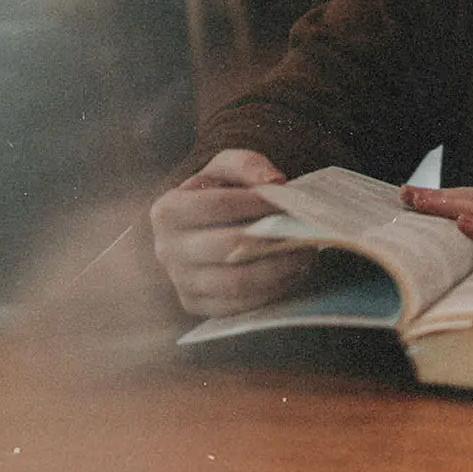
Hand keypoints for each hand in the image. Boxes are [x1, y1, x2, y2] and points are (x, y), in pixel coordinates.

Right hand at [150, 149, 315, 316]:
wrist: (200, 229)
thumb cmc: (216, 194)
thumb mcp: (225, 168)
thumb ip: (247, 165)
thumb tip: (274, 183)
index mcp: (168, 211)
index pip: (218, 206)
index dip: (257, 204)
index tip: (287, 202)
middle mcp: (167, 250)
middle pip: (229, 247)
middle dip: (274, 241)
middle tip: (305, 233)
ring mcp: (180, 282)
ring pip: (237, 282)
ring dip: (278, 270)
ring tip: (304, 254)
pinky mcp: (196, 305)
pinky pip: (239, 306)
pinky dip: (271, 291)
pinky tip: (291, 274)